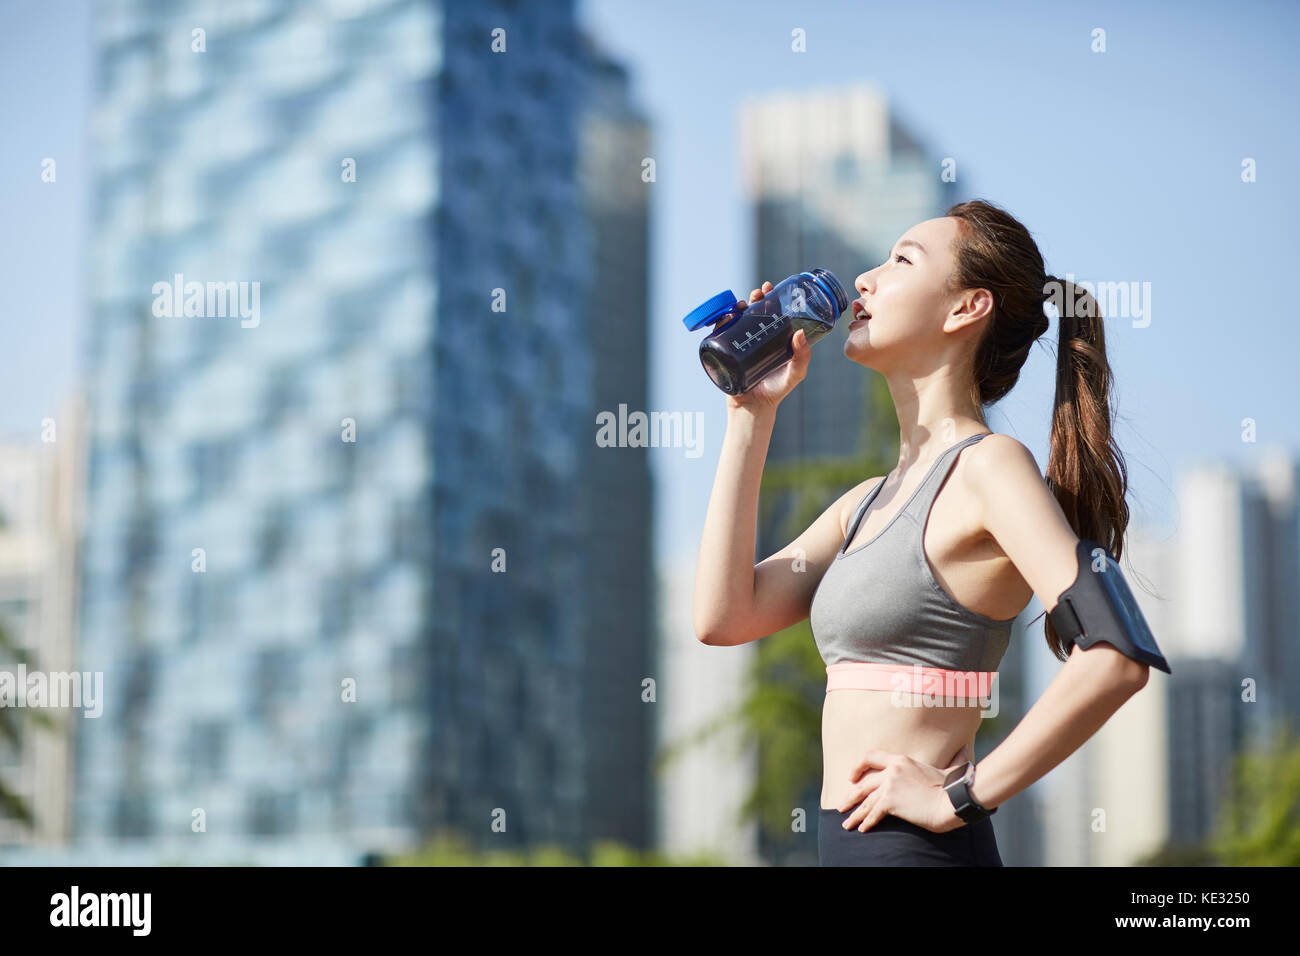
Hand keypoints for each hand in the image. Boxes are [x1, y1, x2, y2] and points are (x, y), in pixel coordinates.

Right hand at [716, 281, 811, 413]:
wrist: (755, 408)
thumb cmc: (777, 390)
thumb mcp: (795, 373)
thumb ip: (802, 356)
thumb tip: (800, 333)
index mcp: (772, 337)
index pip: (769, 312)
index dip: (769, 298)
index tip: (769, 288)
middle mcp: (754, 337)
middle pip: (752, 312)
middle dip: (754, 299)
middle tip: (758, 295)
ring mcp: (739, 344)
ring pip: (736, 319)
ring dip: (737, 307)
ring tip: (743, 305)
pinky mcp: (725, 352)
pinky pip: (720, 334)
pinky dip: (721, 322)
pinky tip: (726, 318)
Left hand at [836, 748, 968, 834]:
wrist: (952, 800)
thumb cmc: (953, 787)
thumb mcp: (947, 769)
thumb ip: (951, 760)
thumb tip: (965, 751)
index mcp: (901, 760)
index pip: (871, 757)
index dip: (858, 767)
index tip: (852, 778)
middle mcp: (891, 770)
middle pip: (864, 783)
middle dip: (851, 796)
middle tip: (842, 805)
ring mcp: (889, 785)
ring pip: (865, 801)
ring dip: (855, 814)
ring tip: (846, 824)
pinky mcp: (890, 801)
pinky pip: (873, 813)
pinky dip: (867, 822)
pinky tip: (862, 829)